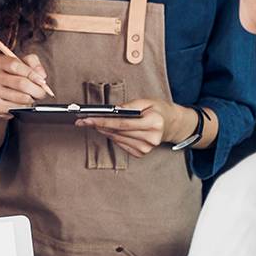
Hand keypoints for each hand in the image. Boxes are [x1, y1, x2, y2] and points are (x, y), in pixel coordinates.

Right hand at [0, 53, 49, 121]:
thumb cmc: (12, 77)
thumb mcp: (22, 64)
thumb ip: (33, 63)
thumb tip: (41, 75)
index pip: (15, 65)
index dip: (31, 73)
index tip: (42, 80)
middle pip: (20, 83)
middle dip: (36, 89)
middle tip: (42, 93)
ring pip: (20, 97)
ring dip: (31, 99)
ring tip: (32, 97)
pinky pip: (17, 107)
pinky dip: (24, 106)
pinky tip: (23, 103)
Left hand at [77, 98, 194, 157]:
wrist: (172, 124)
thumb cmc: (159, 110)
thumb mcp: (147, 101)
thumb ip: (130, 106)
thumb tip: (113, 110)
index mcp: (154, 123)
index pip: (122, 124)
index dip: (103, 121)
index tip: (87, 119)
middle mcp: (151, 138)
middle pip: (117, 132)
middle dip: (99, 125)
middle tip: (83, 120)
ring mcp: (146, 148)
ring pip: (117, 139)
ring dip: (104, 131)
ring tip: (93, 123)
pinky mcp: (141, 153)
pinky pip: (121, 144)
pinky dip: (113, 136)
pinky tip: (109, 130)